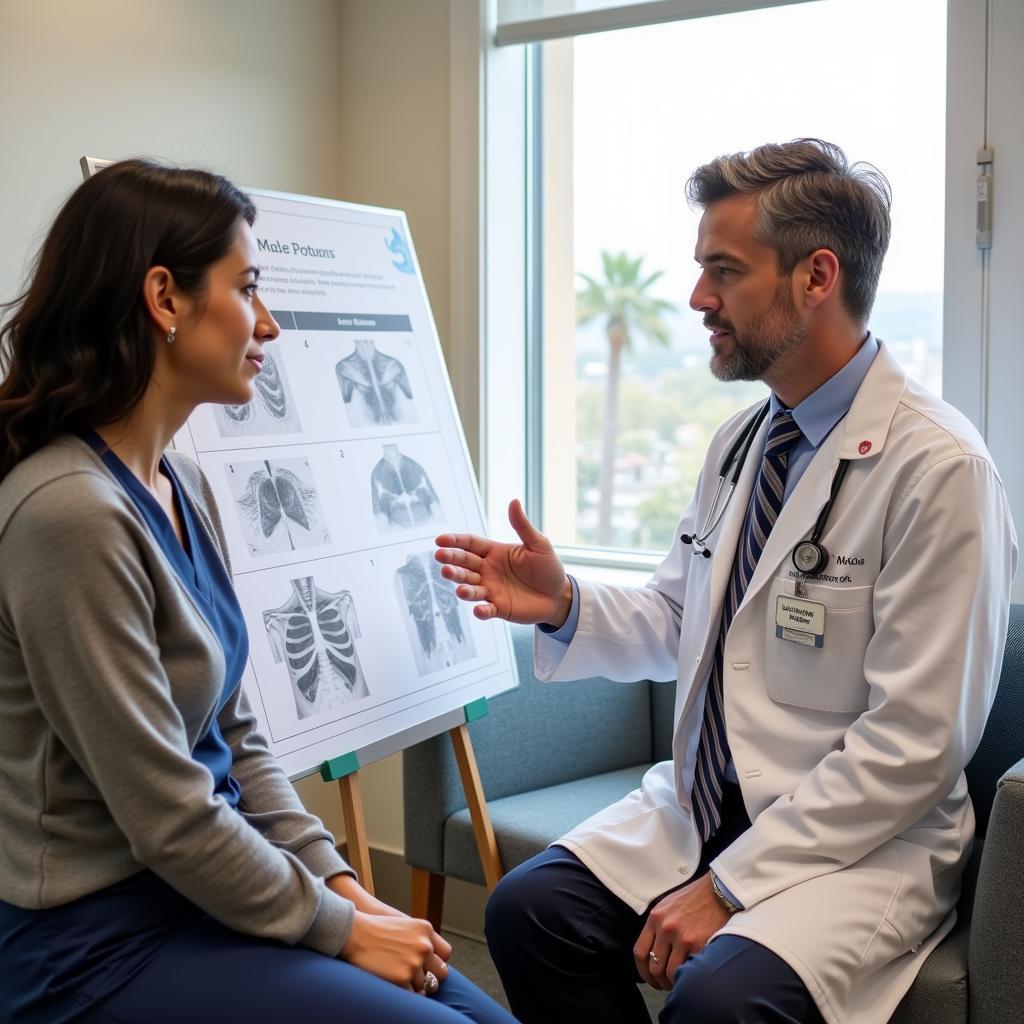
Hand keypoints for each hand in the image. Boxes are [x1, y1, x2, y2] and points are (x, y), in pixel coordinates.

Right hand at [329, 874, 450, 988]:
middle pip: (441, 974)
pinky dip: (404, 992)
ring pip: (424, 987)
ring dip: (413, 985)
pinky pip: (412, 995)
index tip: (428, 966)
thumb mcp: (406, 925)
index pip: (446, 954)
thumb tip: (432, 960)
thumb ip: (421, 939)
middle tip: (417, 979)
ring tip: (397, 977)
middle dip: (431, 979)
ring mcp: (414, 963)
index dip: (437, 962)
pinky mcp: (402, 978)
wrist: (355, 933)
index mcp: (426, 930)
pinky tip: (394, 984)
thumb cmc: (377, 929)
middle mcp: (424, 946)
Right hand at [435, 499, 570, 625]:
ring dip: (463, 587)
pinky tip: (479, 610)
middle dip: (451, 561)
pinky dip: (481, 611)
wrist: (559, 595)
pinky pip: (486, 609)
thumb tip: (514, 501)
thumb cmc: (548, 567)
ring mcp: (491, 590)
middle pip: (464, 564)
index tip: (440, 540)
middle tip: (441, 558)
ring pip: (470, 587)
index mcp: (494, 552)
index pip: (470, 544)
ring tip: (461, 588)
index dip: (455, 541)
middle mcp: (487, 570)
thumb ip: (522, 525)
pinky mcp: (499, 608)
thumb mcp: (538, 544)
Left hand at [633, 874, 730, 990]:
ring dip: (673, 982)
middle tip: (664, 985)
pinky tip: (690, 976)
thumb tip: (652, 951)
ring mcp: (682, 937)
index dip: (642, 971)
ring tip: (678, 982)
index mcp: (655, 918)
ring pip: (670, 973)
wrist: (718, 892)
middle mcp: (666, 928)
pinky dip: (688, 977)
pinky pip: (688, 969)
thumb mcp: (667, 905)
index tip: (648, 977)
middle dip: (658, 981)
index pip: (640, 952)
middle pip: (654, 967)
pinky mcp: (699, 944)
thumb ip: (658, 926)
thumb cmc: (694, 899)